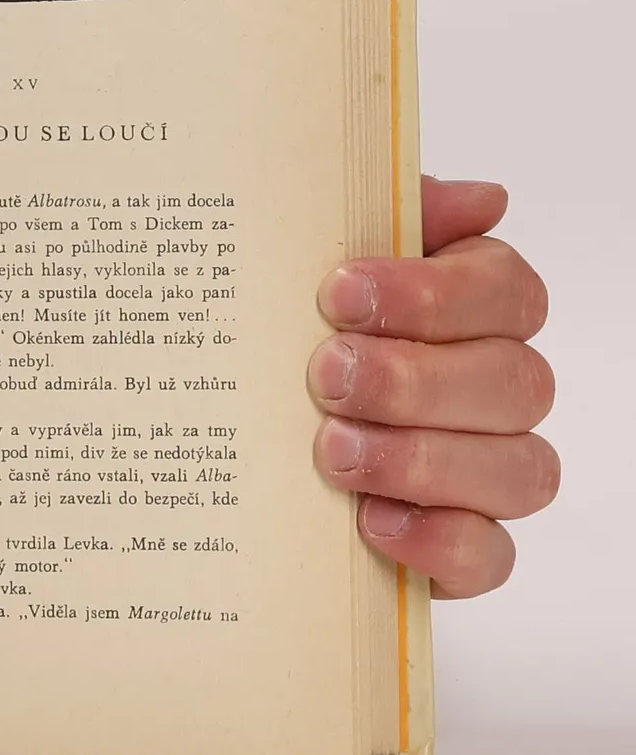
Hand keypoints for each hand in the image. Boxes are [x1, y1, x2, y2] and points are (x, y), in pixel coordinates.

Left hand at [309, 177, 555, 597]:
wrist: (236, 448)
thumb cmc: (292, 335)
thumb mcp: (310, 262)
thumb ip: (380, 218)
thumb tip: (479, 198)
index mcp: (473, 309)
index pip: (505, 292)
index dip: (432, 293)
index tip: (339, 292)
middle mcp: (496, 388)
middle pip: (514, 382)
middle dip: (415, 379)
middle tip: (325, 375)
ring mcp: (487, 472)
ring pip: (518, 469)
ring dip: (421, 458)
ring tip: (331, 450)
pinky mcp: (463, 550)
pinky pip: (490, 556)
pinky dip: (438, 541)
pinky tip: (371, 523)